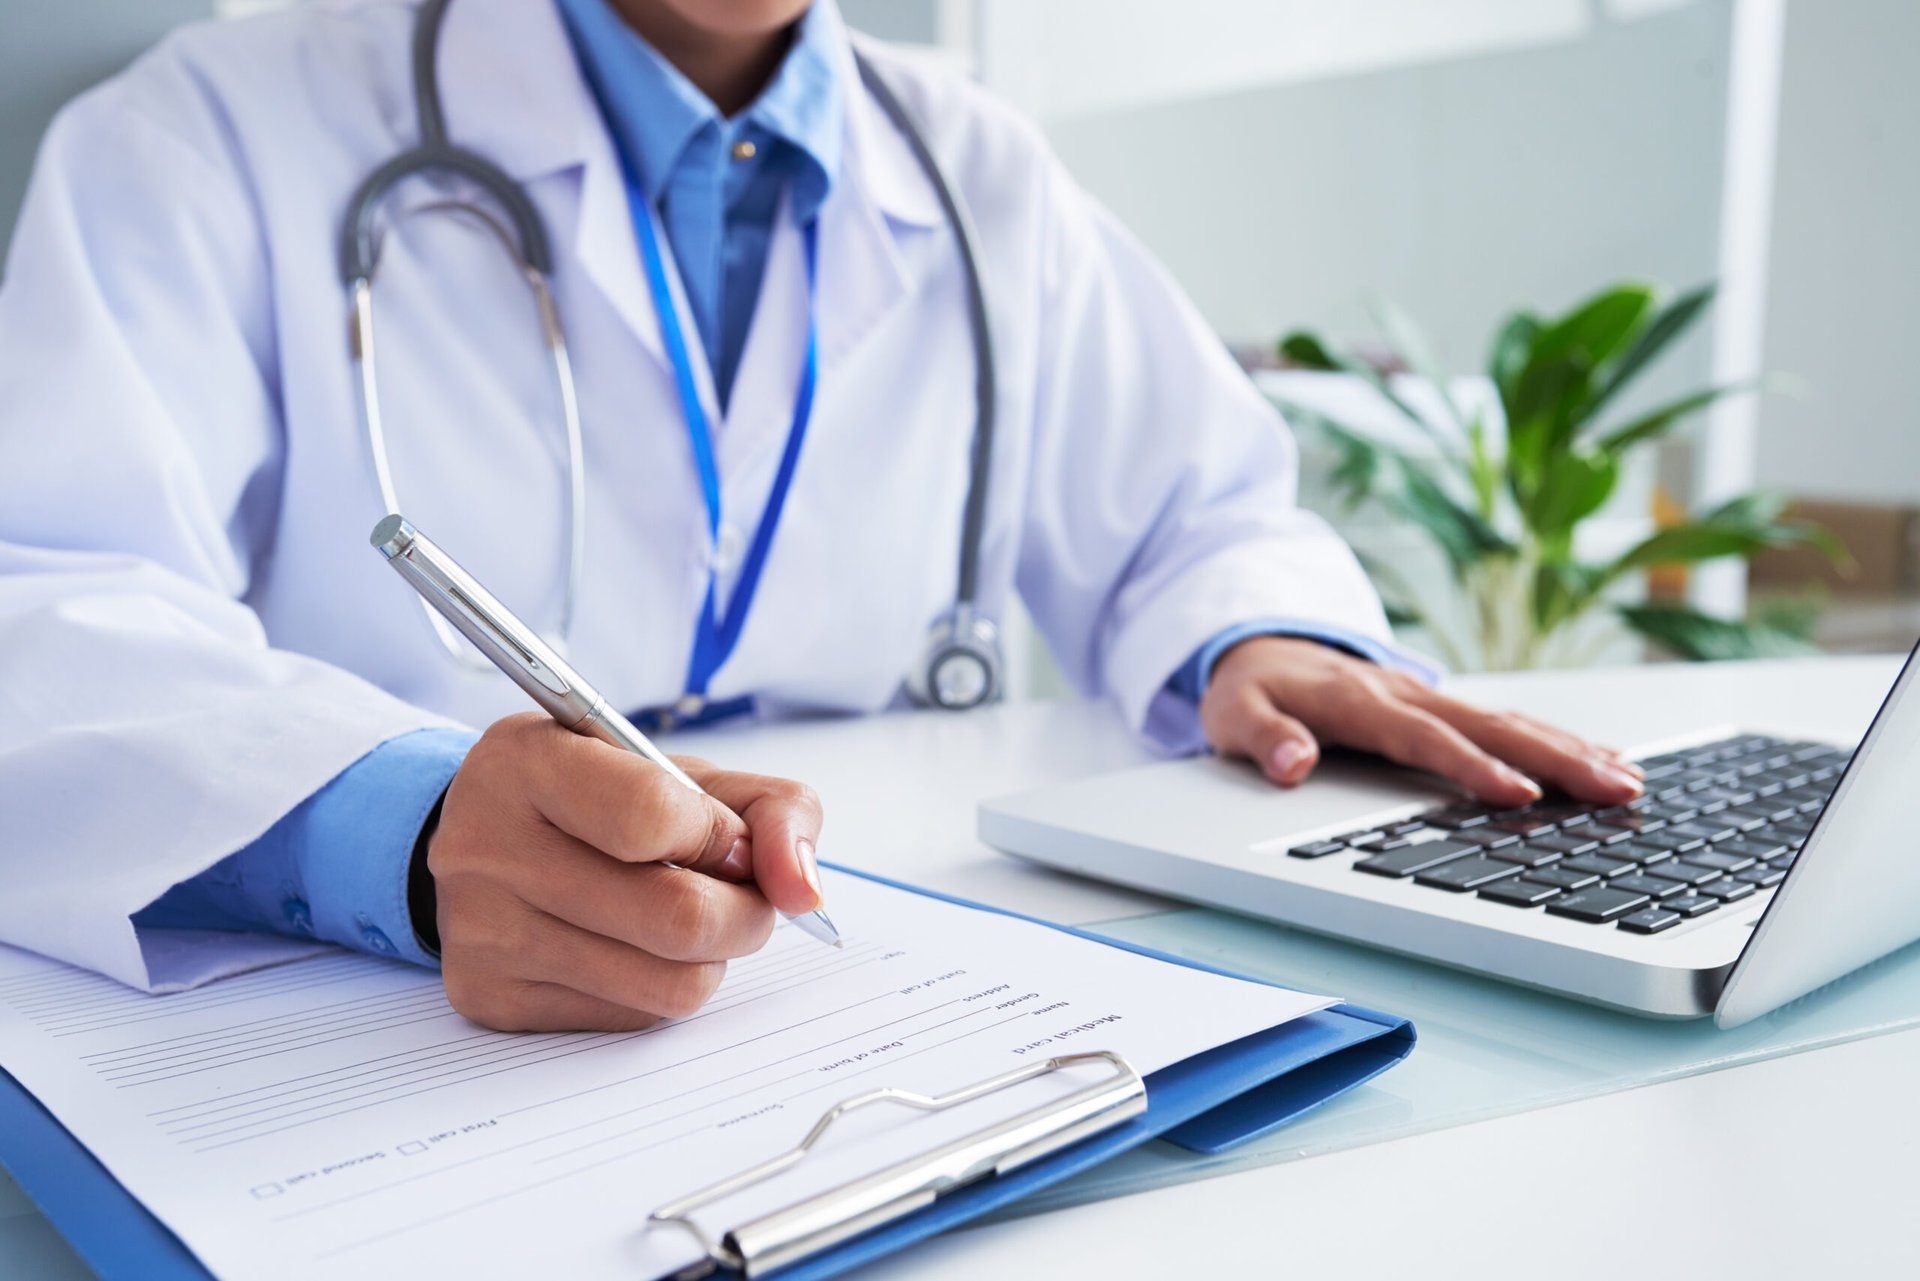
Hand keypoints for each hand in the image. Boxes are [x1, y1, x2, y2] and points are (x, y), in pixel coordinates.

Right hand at [426, 713, 824, 1031]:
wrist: (481, 842)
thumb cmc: (598, 797)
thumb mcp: (681, 771)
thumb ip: (769, 808)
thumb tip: (802, 890)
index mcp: (529, 762)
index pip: (653, 815)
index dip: (721, 836)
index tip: (731, 840)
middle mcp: (491, 847)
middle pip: (677, 918)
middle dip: (746, 913)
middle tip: (743, 897)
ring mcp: (485, 932)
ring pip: (668, 985)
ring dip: (711, 957)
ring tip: (692, 919)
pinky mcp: (494, 999)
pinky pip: (633, 1018)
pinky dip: (661, 986)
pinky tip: (637, 947)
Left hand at [1198, 637, 1643, 807]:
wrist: (1259, 646)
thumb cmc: (1249, 690)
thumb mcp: (1233, 715)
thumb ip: (1263, 738)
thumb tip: (1290, 762)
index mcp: (1360, 702)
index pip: (1425, 738)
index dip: (1471, 767)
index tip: (1518, 795)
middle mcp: (1406, 694)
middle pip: (1490, 727)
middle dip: (1555, 758)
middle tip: (1614, 789)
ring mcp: (1429, 696)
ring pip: (1509, 722)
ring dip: (1570, 750)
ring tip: (1628, 781)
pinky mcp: (1441, 705)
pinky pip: (1505, 721)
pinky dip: (1555, 739)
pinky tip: (1600, 760)